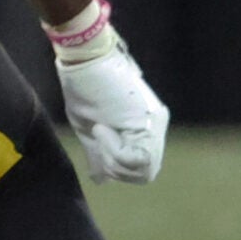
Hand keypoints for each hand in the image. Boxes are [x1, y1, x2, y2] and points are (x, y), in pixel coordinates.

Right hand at [54, 23, 168, 184]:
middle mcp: (156, 129)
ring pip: (143, 171)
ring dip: (114, 159)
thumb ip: (100, 154)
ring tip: (100, 130)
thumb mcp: (90, 129)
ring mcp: (156, 126)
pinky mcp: (151, 123)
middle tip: (98, 138)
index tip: (97, 140)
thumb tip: (100, 181)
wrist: (86, 58)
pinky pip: (137, 159)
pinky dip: (114, 151)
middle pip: (145, 174)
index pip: (139, 170)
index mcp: (144, 131)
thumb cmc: (84, 88)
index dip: (116, 168)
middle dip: (116, 167)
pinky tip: (102, 128)